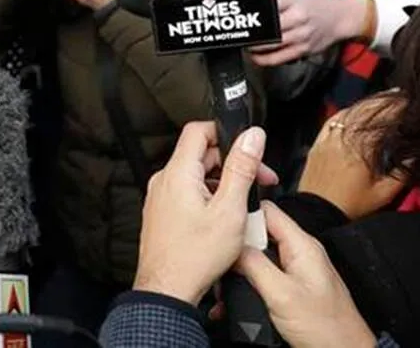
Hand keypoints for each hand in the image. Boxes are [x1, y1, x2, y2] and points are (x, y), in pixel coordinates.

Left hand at [133, 122, 278, 305]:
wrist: (168, 289)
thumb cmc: (194, 257)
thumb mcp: (229, 209)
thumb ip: (242, 168)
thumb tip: (252, 137)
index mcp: (178, 173)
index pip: (198, 130)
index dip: (225, 132)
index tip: (247, 146)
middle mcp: (164, 180)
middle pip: (201, 154)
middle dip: (233, 162)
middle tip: (258, 179)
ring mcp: (161, 197)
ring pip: (197, 175)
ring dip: (224, 182)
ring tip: (243, 204)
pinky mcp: (163, 212)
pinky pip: (188, 193)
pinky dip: (209, 197)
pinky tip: (225, 217)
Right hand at [236, 203, 377, 347]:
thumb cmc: (327, 330)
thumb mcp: (282, 294)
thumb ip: (254, 265)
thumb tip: (231, 245)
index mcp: (302, 246)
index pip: (267, 210)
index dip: (242, 213)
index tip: (222, 227)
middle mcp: (299, 254)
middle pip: (258, 234)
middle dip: (236, 248)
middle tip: (218, 261)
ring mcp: (295, 271)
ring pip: (257, 258)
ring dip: (238, 270)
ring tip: (223, 284)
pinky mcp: (291, 289)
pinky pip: (262, 277)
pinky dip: (246, 286)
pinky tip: (233, 300)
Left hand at [250, 0, 370, 66]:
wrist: (340, 17)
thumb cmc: (314, 5)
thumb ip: (274, 1)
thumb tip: (253, 9)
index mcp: (293, 0)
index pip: (267, 7)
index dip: (252, 14)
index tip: (241, 19)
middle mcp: (298, 18)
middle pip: (267, 29)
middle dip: (251, 34)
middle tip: (241, 35)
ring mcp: (301, 36)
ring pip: (270, 46)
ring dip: (253, 48)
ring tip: (246, 45)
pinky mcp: (303, 50)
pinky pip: (279, 58)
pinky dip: (263, 59)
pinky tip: (255, 57)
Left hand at [298, 101, 405, 219]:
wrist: (317, 212)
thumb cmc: (352, 205)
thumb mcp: (383, 194)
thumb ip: (402, 174)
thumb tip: (417, 156)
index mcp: (361, 149)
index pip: (381, 121)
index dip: (396, 108)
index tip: (409, 101)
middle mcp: (343, 140)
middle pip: (365, 112)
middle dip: (383, 101)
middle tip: (399, 94)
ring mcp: (328, 140)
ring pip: (348, 113)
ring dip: (365, 104)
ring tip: (381, 98)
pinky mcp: (317, 144)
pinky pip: (331, 121)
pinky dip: (345, 112)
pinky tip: (354, 109)